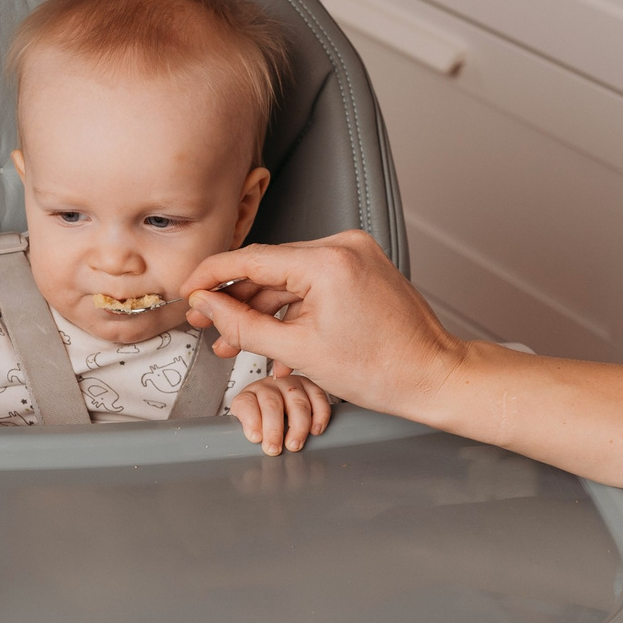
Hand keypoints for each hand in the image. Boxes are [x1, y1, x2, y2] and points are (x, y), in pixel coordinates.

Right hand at [181, 233, 622, 483]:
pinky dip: (292, 309)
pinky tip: (273, 340)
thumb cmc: (384, 370)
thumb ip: (244, 325)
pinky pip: (313, 284)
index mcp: (328, 261)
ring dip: (262, 309)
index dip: (210, 276)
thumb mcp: (298, 352)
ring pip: (290, 278)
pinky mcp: (362, 267)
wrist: (434, 376)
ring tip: (235, 342)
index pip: (251, 258)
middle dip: (235, 300)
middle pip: (269, 267)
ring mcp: (355, 254)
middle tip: (208, 324)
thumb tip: (210, 306)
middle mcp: (343, 246)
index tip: (188, 290)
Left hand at [229, 366, 332, 454]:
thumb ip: (251, 434)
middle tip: (275, 449)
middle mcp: (269, 386)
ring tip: (294, 444)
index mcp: (249, 395)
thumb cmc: (261, 417)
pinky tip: (316, 430)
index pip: (246, 404)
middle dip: (274, 429)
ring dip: (298, 426)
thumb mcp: (249, 425)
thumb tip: (253, 449)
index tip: (255, 438)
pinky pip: (318, 397)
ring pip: (297, 401)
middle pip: (272, 403)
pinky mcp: (309, 386)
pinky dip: (320, 415)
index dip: (251, 421)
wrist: (273, 400)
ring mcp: (290, 384)